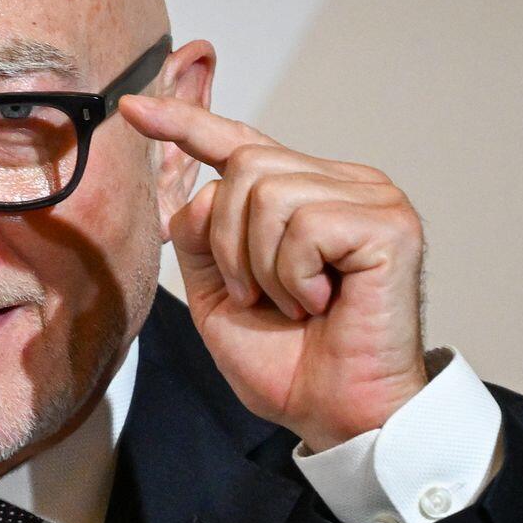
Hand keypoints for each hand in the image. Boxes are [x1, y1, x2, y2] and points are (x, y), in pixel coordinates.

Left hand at [117, 93, 428, 451]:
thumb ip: (202, 237)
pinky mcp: (389, 225)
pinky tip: (322, 303)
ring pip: (268, 192)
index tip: (133, 108)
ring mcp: (373, 200)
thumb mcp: (220, 295)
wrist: (335, 414)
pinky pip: (303, 224)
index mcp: (305, 196)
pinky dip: (294, 275)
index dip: (187, 123)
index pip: (242, 143)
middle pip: (245, 167)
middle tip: (260, 298)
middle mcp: (344, 185)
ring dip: (262, 265)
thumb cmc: (290, 364)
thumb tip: (199, 189)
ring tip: (296, 304)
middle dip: (229, 242)